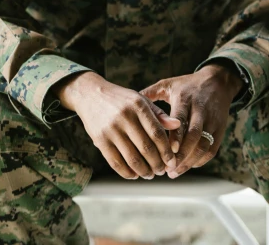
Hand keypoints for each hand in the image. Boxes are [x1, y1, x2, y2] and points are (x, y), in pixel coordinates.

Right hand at [54, 71, 179, 179]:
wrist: (91, 94)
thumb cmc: (121, 99)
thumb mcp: (140, 100)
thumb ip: (159, 114)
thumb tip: (177, 125)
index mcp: (138, 105)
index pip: (157, 133)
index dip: (166, 151)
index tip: (172, 161)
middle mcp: (125, 117)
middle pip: (146, 148)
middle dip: (157, 164)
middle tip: (162, 171)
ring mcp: (111, 129)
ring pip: (132, 158)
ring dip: (144, 171)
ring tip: (150, 174)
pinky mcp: (99, 139)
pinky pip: (115, 162)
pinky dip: (127, 172)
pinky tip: (134, 175)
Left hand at [140, 63, 242, 177]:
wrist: (218, 82)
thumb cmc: (188, 85)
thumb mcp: (169, 84)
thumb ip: (150, 93)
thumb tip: (130, 104)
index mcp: (185, 99)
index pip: (181, 119)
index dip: (175, 136)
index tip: (168, 151)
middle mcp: (200, 110)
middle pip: (194, 135)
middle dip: (182, 154)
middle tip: (168, 168)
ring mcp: (212, 121)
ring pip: (204, 145)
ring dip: (190, 161)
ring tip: (175, 171)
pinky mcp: (220, 129)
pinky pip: (212, 149)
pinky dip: (200, 160)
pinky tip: (187, 166)